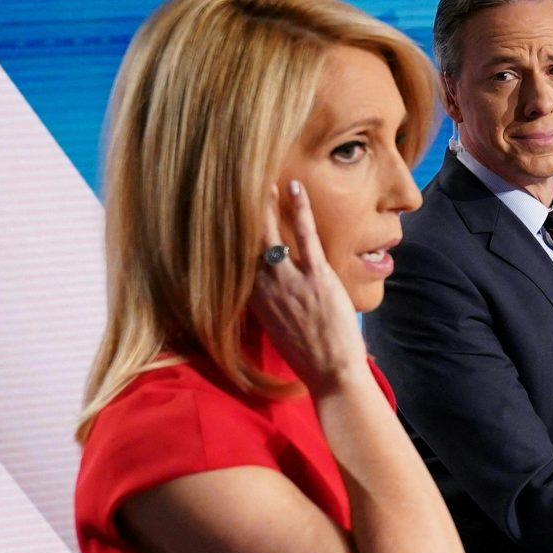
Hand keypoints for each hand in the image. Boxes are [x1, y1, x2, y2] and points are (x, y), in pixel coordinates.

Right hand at [249, 181, 370, 394]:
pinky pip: (304, 235)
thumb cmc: (307, 355)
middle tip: (235, 185)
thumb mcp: (277, 329)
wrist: (330, 373)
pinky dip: (300, 209)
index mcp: (254, 300)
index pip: (235, 260)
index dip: (229, 236)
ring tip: (262, 179)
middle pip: (246, 242)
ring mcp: (288, 280)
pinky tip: (296, 188)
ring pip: (271, 233)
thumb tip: (269, 289)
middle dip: (241, 213)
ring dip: (266, 204)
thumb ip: (270, 304)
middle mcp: (264, 287)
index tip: (221, 215)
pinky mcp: (315, 276)